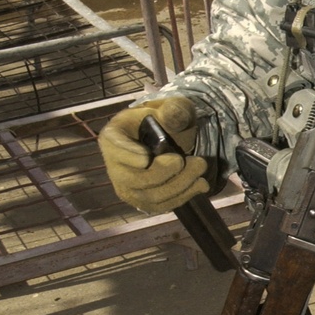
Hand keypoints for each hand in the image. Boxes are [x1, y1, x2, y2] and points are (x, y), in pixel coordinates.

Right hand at [98, 95, 208, 212]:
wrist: (168, 139)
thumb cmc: (164, 121)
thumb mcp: (171, 108)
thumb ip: (174, 110)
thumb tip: (174, 114)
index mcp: (113, 137)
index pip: (114, 149)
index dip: (128, 156)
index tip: (146, 158)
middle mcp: (114, 166)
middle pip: (134, 180)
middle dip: (166, 173)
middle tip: (196, 160)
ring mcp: (126, 187)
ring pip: (149, 197)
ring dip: (180, 186)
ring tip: (201, 169)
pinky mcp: (142, 201)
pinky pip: (160, 206)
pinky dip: (182, 197)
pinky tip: (200, 185)